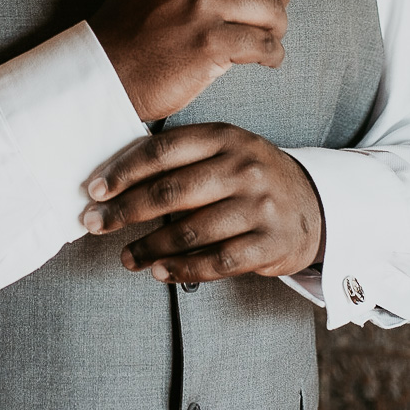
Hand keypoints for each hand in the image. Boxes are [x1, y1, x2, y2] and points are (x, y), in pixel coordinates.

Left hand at [80, 123, 324, 281]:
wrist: (314, 203)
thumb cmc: (250, 177)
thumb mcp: (224, 151)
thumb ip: (180, 159)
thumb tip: (115, 179)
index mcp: (225, 137)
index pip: (163, 151)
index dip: (123, 171)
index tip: (94, 190)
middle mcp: (243, 168)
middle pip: (171, 192)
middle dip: (125, 211)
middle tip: (95, 223)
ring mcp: (259, 206)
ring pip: (190, 231)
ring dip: (149, 247)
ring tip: (126, 256)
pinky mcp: (270, 243)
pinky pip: (217, 262)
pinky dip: (183, 270)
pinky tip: (159, 272)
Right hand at [89, 0, 292, 122]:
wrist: (103, 69)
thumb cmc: (131, 26)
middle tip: (274, 13)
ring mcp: (201, 7)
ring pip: (272, 8)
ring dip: (278, 28)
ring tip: (267, 39)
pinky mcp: (208, 45)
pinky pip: (265, 45)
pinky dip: (273, 55)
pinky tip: (265, 60)